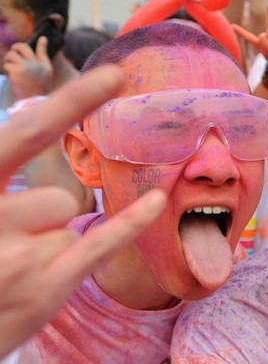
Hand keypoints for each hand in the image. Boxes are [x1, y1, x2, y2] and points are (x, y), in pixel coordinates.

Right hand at [0, 65, 166, 357]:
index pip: (26, 135)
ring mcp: (17, 261)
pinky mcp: (44, 290)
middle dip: (43, 219)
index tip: (114, 73)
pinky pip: (101, 244)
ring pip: (68, 226)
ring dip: (49, 246)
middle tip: (7, 249)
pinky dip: (130, 224)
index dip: (73, 102)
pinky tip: (157, 202)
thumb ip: (2, 172)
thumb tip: (41, 125)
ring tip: (9, 272)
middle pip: (59, 198)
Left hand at [3, 36, 53, 101]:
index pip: (43, 51)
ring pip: (11, 55)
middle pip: (22, 48)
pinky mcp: (16, 71)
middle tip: (12, 56)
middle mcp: (37, 65)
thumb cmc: (36, 92)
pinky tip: (11, 78)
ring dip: (8, 61)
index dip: (42, 44)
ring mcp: (27, 67)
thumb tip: (43, 44)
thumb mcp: (45, 78)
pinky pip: (7, 65)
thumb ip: (42, 62)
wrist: (31, 104)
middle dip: (14, 49)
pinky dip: (6, 71)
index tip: (42, 38)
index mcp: (46, 67)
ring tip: (11, 70)